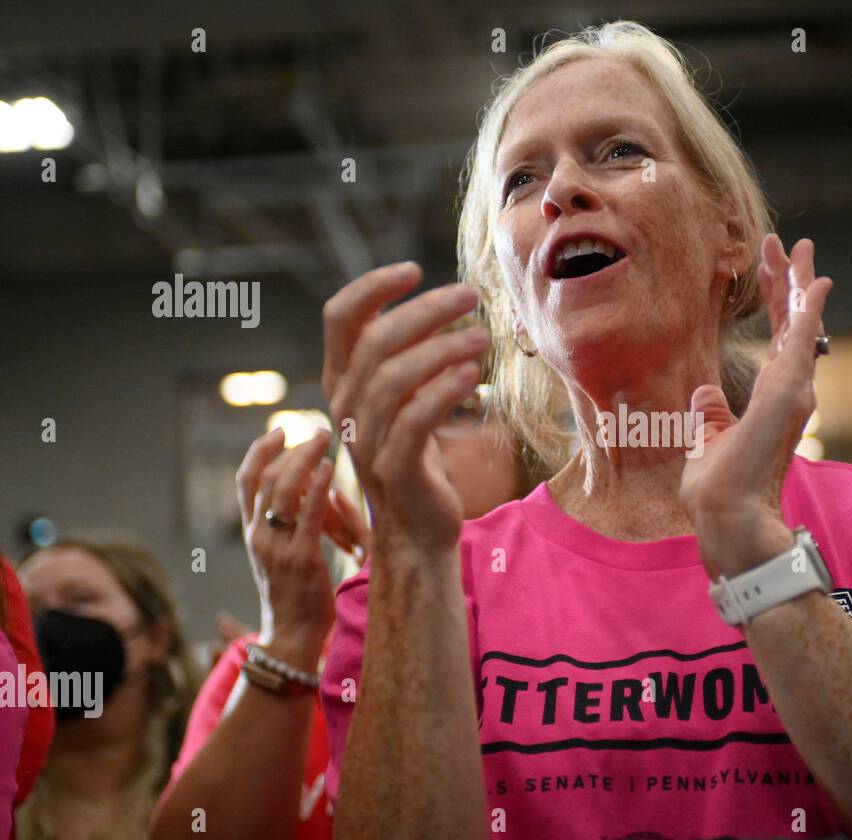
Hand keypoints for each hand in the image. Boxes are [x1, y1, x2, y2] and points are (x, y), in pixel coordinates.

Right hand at [235, 429, 337, 664]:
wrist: (292, 638)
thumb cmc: (294, 595)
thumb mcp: (280, 553)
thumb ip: (286, 522)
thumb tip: (303, 486)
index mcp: (252, 533)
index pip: (245, 481)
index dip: (260, 451)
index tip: (280, 431)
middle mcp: (259, 537)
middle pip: (263, 479)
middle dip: (290, 449)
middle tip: (318, 432)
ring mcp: (278, 549)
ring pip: (282, 491)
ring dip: (304, 459)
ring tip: (326, 440)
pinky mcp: (302, 560)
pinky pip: (308, 517)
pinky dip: (318, 488)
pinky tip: (331, 470)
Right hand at [323, 264, 489, 555]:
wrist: (416, 530)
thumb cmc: (416, 457)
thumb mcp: (406, 400)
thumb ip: (408, 356)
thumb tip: (437, 303)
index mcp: (343, 381)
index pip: (340, 317)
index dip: (372, 286)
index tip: (415, 269)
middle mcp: (346, 406)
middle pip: (376, 339)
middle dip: (426, 309)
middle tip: (471, 294)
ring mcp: (366, 439)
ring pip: (394, 377)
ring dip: (443, 348)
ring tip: (484, 337)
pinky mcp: (393, 468)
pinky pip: (413, 420)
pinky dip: (442, 391)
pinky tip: (472, 375)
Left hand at [680, 235, 832, 577]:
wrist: (725, 513)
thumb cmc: (717, 488)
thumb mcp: (708, 437)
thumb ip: (711, 413)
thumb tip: (704, 393)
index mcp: (770, 399)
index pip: (776, 340)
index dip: (773, 302)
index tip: (765, 267)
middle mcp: (789, 392)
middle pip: (794, 326)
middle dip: (791, 283)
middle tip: (792, 243)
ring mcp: (793, 392)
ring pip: (801, 325)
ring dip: (799, 285)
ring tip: (798, 248)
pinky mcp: (789, 394)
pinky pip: (802, 342)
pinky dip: (808, 310)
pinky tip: (815, 281)